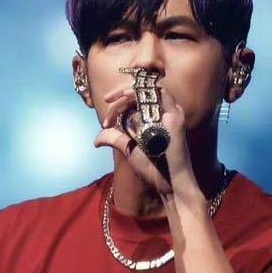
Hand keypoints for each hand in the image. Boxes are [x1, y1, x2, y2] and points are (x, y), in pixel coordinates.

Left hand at [93, 78, 196, 201]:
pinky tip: (128, 95)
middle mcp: (162, 113)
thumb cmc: (153, 169)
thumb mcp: (129, 150)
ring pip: (148, 89)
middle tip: (107, 101)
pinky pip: (161, 93)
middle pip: (140, 92)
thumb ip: (115, 139)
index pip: (134, 101)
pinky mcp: (175, 115)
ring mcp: (170, 112)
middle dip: (120, 95)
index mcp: (153, 119)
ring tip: (115, 99)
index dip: (118, 104)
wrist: (168, 182)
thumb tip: (96, 140)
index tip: (106, 121)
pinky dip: (144, 91)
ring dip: (130, 90)